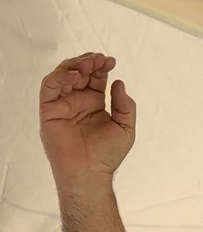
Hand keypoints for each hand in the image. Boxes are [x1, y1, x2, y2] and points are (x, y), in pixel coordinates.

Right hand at [40, 52, 135, 184]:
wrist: (90, 172)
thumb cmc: (108, 155)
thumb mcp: (125, 127)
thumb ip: (125, 105)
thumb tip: (119, 83)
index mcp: (94, 103)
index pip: (95, 78)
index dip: (102, 67)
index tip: (111, 61)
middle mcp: (77, 101)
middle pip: (79, 73)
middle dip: (89, 62)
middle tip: (100, 59)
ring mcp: (62, 105)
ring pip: (63, 75)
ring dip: (75, 65)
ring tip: (89, 64)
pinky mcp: (49, 110)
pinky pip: (50, 87)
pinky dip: (60, 77)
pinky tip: (75, 76)